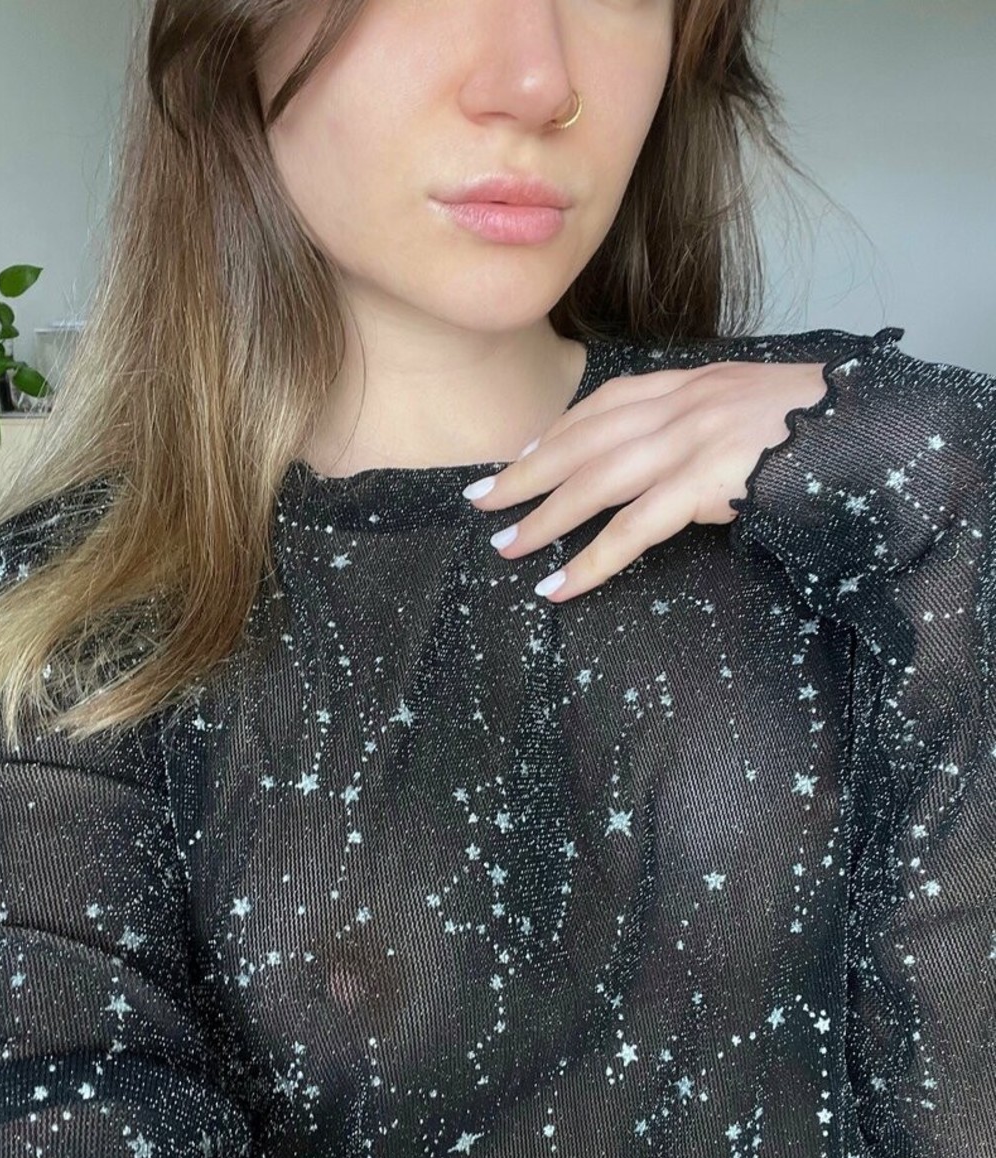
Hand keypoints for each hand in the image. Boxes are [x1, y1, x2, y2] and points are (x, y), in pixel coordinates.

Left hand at [461, 359, 829, 602]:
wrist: (863, 420)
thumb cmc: (812, 420)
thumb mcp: (747, 401)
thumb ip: (700, 417)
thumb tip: (666, 451)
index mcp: (687, 383)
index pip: (603, 404)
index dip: (555, 431)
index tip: (520, 453)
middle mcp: (677, 405)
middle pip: (581, 441)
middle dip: (526, 472)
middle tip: (481, 500)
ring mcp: (687, 442)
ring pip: (594, 483)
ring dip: (543, 517)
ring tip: (506, 546)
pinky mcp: (702, 484)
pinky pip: (631, 530)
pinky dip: (589, 560)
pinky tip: (559, 585)